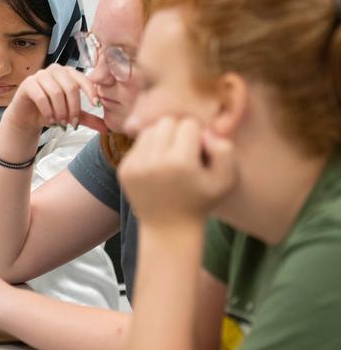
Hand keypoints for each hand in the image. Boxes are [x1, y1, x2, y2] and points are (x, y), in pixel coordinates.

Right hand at [5, 64, 107, 132]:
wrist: (26, 118)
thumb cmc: (49, 111)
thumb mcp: (71, 115)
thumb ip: (87, 118)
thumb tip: (107, 128)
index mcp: (68, 73)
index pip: (83, 78)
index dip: (91, 91)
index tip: (96, 105)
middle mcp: (54, 70)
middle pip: (70, 87)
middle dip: (73, 108)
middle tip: (72, 123)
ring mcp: (40, 75)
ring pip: (56, 93)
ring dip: (60, 111)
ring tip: (60, 123)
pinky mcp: (28, 84)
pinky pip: (41, 96)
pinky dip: (48, 111)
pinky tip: (50, 120)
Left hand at [118, 117, 236, 225]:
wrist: (168, 228)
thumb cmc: (201, 201)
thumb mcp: (227, 179)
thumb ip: (225, 150)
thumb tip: (206, 132)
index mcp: (181, 162)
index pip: (189, 124)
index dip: (197, 136)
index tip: (198, 154)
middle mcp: (154, 162)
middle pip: (167, 122)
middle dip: (177, 133)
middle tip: (184, 153)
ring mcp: (135, 166)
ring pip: (150, 130)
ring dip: (162, 138)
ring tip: (170, 158)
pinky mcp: (124, 169)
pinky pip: (138, 144)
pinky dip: (148, 150)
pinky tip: (157, 168)